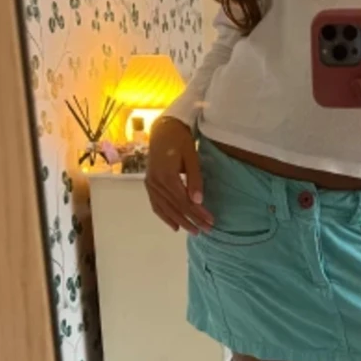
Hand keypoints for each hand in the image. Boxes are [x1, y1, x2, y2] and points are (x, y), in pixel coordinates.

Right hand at [144, 117, 213, 233]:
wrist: (163, 129)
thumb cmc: (180, 140)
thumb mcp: (191, 157)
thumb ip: (194, 179)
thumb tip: (198, 201)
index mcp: (166, 175)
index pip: (184, 200)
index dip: (197, 213)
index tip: (210, 221)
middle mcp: (156, 182)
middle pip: (175, 207)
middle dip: (191, 220)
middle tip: (206, 230)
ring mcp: (150, 184)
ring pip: (165, 208)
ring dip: (180, 221)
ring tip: (193, 231)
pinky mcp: (149, 184)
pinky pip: (156, 204)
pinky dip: (165, 216)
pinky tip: (174, 226)